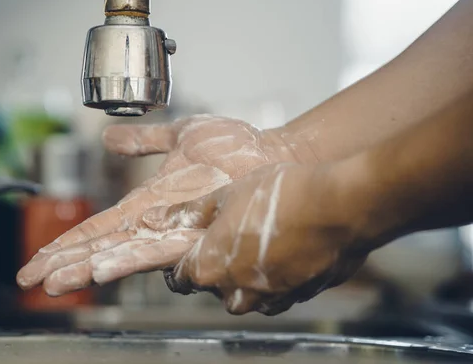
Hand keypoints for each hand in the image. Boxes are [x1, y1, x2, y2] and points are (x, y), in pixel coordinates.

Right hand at [16, 115, 315, 295]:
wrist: (272, 154)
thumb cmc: (235, 147)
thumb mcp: (181, 135)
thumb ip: (144, 139)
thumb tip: (109, 138)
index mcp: (147, 204)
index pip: (98, 228)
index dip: (66, 243)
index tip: (37, 258)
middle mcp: (155, 223)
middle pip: (101, 247)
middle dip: (64, 263)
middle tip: (30, 279)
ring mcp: (174, 230)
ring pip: (120, 255)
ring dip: (85, 268)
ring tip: (54, 282)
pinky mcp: (196, 233)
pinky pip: (155, 250)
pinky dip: (124, 260)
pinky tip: (100, 269)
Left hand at [146, 163, 367, 315]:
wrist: (340, 206)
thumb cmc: (280, 196)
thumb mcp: (225, 195)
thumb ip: (189, 213)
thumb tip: (153, 220)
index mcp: (209, 268)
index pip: (179, 278)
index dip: (179, 264)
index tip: (185, 252)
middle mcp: (236, 292)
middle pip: (213, 286)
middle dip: (215, 266)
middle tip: (228, 236)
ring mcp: (270, 298)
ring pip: (246, 293)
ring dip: (245, 274)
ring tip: (259, 239)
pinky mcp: (299, 297)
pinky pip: (277, 292)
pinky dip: (274, 277)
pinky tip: (286, 249)